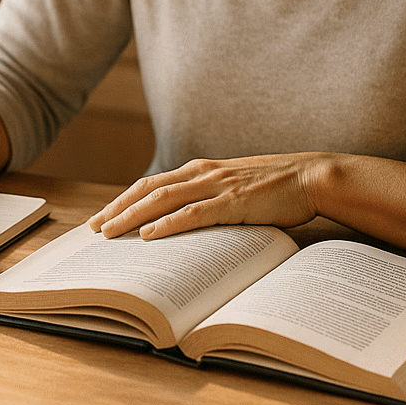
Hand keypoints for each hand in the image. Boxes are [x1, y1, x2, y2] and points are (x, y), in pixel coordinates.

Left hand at [86, 155, 323, 240]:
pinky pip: (193, 214)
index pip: (152, 183)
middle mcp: (203, 173)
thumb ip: (210, 199)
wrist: (311, 176)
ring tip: (110, 233)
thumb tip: (187, 224)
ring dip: (132, 217)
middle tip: (94, 229)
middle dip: (117, 209)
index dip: (124, 200)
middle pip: (147, 189)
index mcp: (201, 169)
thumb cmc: (276, 186)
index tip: (103, 216)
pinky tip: (150, 235)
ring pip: (162, 200)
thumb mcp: (235, 188)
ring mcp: (217, 186)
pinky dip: (167, 224)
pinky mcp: (233, 202)